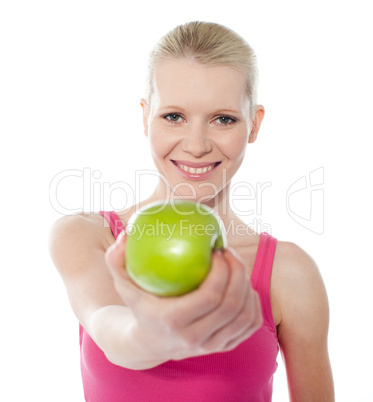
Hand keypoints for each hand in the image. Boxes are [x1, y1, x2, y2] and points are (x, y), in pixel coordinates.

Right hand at [105, 231, 262, 361]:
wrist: (147, 345)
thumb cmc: (137, 306)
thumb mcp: (121, 283)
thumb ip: (116, 259)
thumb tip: (126, 234)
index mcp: (174, 322)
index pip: (210, 296)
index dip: (222, 271)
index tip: (217, 250)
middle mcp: (195, 339)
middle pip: (232, 305)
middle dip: (238, 272)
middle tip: (229, 252)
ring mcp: (212, 346)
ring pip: (244, 316)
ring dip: (247, 286)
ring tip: (236, 265)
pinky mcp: (224, 348)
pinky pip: (249, 325)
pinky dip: (253, 303)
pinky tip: (243, 286)